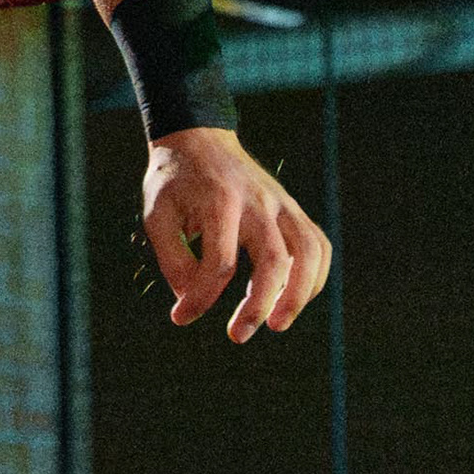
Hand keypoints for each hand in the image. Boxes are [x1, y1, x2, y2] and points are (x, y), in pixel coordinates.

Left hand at [139, 128, 329, 342]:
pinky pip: (317, 244)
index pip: (219, 262)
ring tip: (277, 324)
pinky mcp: (293, 208)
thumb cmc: (175, 180)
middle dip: (258, 304)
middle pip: (273, 259)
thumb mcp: (157, 214)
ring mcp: (281, 203)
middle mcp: (257, 201)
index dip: (201, 297)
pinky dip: (314, 276)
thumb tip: (191, 299)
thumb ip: (173, 258)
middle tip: (237, 336)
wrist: (199, 138)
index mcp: (218, 201)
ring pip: (308, 251)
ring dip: (299, 294)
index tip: (180, 317)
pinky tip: (294, 298)